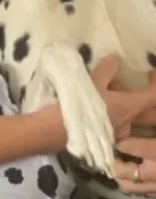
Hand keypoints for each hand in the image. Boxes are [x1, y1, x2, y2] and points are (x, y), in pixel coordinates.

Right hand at [37, 55, 155, 157]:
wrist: (54, 131)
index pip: (152, 96)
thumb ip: (106, 69)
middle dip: (135, 96)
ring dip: (121, 106)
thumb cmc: (77, 103)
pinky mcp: (103, 140)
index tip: (150, 73)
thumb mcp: (90, 81)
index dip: (154, 84)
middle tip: (123, 83)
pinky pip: (113, 125)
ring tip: (106, 94)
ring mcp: (116, 133)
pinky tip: (96, 110)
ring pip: (126, 117)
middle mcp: (128, 122)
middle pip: (140, 108)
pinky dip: (110, 115)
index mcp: (129, 106)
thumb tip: (116, 58)